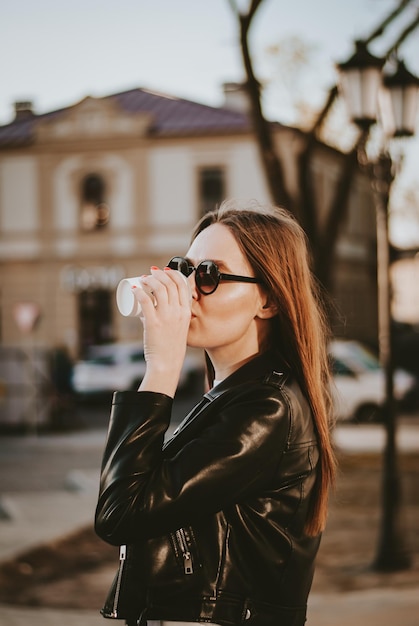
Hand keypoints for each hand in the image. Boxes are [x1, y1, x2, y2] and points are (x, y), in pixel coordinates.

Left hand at [133, 266, 191, 396]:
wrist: (167, 363)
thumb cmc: (171, 347)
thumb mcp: (179, 327)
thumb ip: (170, 317)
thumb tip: (148, 307)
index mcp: (186, 311)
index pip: (182, 284)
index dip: (172, 273)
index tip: (164, 271)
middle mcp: (178, 311)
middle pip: (169, 283)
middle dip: (158, 274)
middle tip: (149, 274)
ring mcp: (166, 316)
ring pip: (158, 289)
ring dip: (148, 280)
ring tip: (142, 280)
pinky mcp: (153, 322)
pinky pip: (145, 301)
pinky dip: (138, 291)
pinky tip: (134, 289)